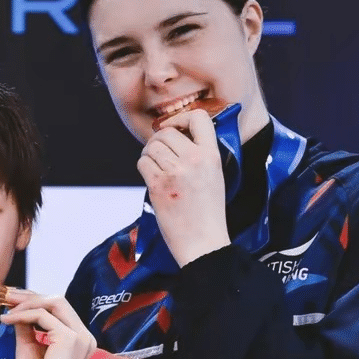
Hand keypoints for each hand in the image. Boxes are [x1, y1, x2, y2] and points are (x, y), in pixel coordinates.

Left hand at [0, 290, 95, 358]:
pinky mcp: (69, 338)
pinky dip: (23, 315)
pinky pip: (43, 316)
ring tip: (8, 309)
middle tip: (8, 296)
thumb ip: (27, 328)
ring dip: (27, 303)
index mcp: (78, 338)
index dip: (36, 300)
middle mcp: (83, 334)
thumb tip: (17, 310)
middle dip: (31, 295)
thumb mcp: (28, 349)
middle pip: (58, 300)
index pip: (59, 309)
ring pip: (54, 302)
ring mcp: (79, 336)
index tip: (14, 300)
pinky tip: (8, 320)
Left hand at [138, 108, 230, 266]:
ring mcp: (175, 172)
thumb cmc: (208, 212)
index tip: (174, 127)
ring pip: (152, 146)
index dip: (181, 118)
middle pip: (166, 132)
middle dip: (159, 140)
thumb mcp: (215, 176)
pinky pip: (142, 162)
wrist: (203, 242)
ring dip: (149, 154)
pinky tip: (152, 177)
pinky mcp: (158, 185)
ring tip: (156, 166)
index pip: (198, 117)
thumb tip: (175, 135)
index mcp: (212, 155)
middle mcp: (194, 159)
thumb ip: (200, 154)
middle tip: (160, 154)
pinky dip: (144, 167)